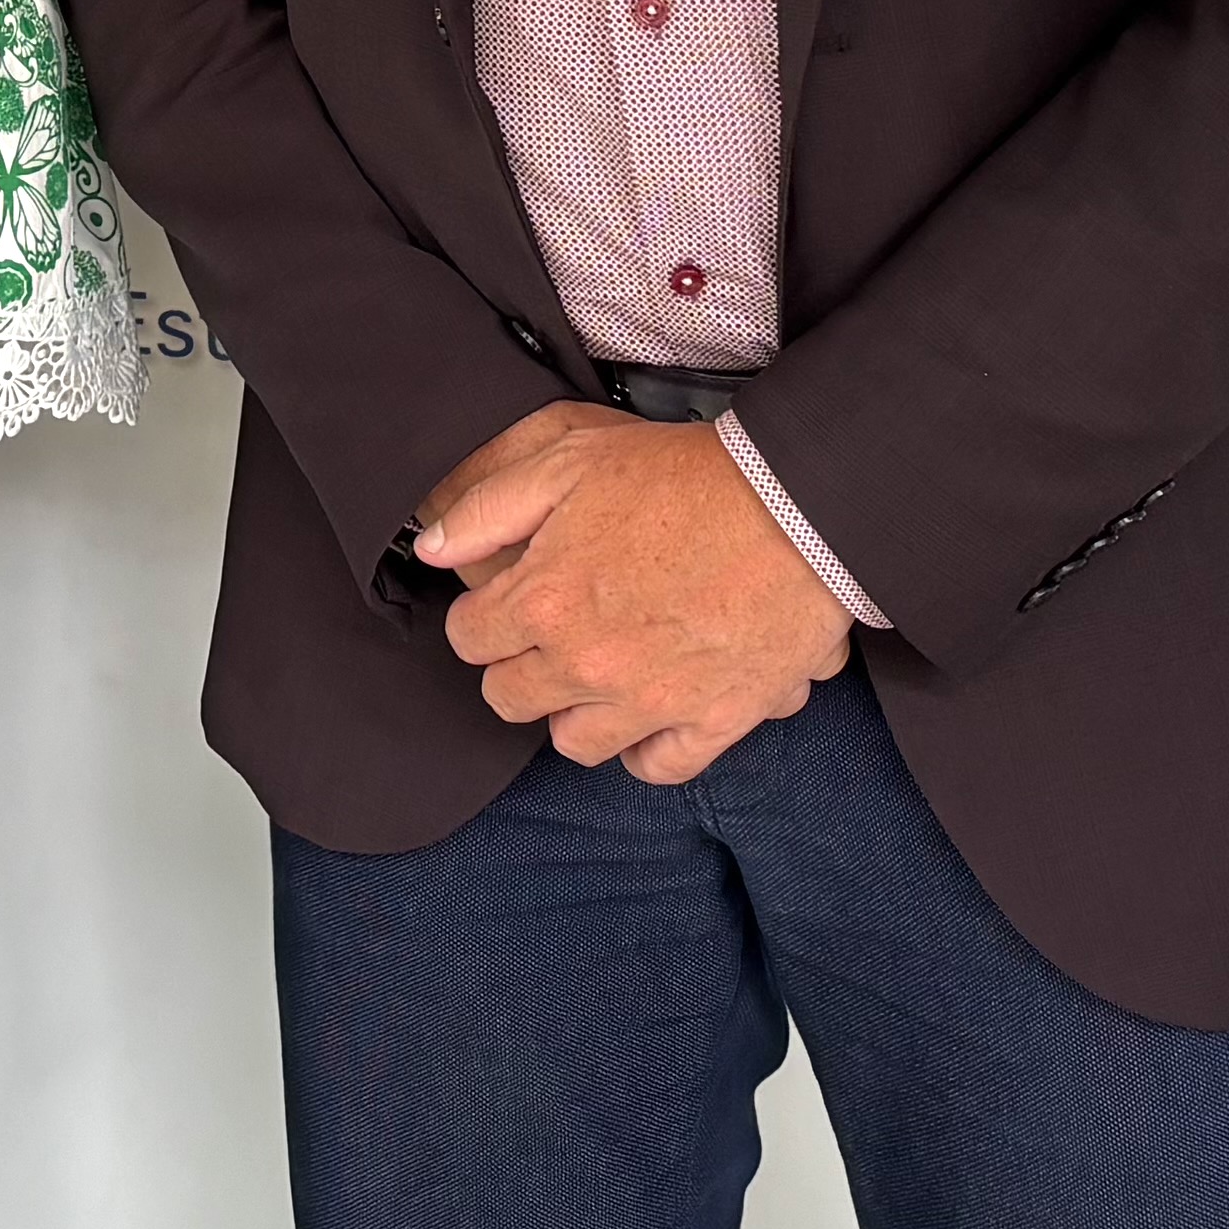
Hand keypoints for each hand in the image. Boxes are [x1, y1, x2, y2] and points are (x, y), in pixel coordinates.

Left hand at [416, 400, 849, 786]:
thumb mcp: (570, 460)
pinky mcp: (713, 721)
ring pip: (575, 742)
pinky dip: (645, 748)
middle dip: (518, 665)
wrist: (796, 504)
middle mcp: (587, 664)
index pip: (469, 640)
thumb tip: (432, 549)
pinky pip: (656, 767)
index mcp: (544, 601)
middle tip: (548, 635)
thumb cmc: (684, 476)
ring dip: (575, 710)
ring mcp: (650, 702)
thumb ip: (488, 509)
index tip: (503, 602)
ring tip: (595, 674)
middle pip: (510, 699)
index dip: (481, 617)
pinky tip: (647, 713)